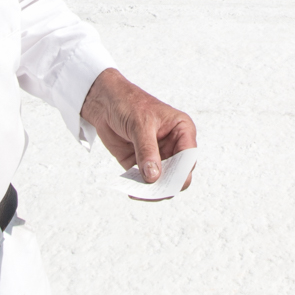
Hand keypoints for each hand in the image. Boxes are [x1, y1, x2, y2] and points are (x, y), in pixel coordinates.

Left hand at [80, 68, 197, 187]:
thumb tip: (153, 177)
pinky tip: (132, 191)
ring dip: (152, 190)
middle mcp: (173, 146)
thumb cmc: (129, 104)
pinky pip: (144, 182)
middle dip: (167, 184)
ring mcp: (158, 156)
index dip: (182, 171)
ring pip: (162, 181)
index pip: (189, 156)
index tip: (170, 182)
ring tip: (139, 193)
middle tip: (154, 191)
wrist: (106, 102)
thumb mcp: (140, 125)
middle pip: (178, 174)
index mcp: (182, 130)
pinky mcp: (141, 164)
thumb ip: (147, 151)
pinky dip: (139, 188)